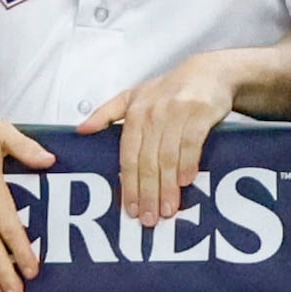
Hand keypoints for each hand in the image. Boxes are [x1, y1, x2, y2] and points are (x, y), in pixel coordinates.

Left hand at [80, 51, 242, 225]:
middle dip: (147, 193)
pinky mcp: (200, 113)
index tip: (130, 209)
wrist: (210, 72)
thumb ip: (107, 113)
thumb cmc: (169, 90)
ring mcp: (176, 113)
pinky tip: (185, 183)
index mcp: (134, 114)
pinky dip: (188, 164)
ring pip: (168, 157)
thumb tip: (80, 130)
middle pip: (147, 161)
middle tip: (148, 219)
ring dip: (167, 187)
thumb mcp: (134, 96)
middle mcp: (153, 114)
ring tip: (167, 210)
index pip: (128, 156)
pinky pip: (191, 144)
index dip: (129, 185)